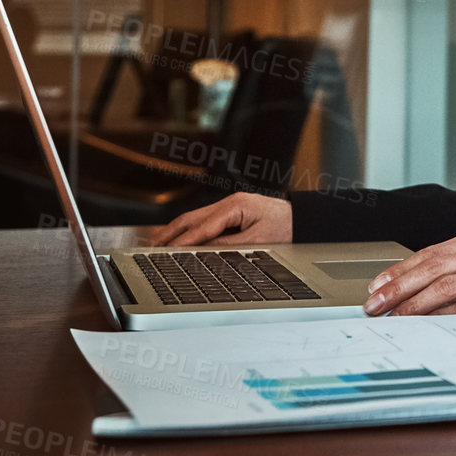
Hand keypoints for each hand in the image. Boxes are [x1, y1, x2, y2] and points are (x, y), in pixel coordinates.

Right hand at [147, 192, 291, 246]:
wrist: (304, 220)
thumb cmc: (287, 227)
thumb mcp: (259, 240)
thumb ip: (229, 245)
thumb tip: (202, 252)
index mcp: (236, 206)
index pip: (203, 226)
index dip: (184, 240)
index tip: (168, 252)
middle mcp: (230, 203)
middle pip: (192, 218)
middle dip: (171, 233)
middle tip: (151, 247)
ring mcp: (229, 207)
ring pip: (195, 219)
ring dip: (176, 231)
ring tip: (156, 243)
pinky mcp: (231, 214)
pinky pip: (204, 222)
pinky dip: (189, 230)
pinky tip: (178, 239)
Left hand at [364, 229, 455, 323]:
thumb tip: (426, 283)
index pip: (430, 253)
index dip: (400, 269)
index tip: (378, 284)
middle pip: (431, 268)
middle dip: (398, 286)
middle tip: (374, 303)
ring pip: (445, 287)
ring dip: (414, 304)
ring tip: (394, 317)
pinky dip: (443, 316)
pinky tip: (426, 324)